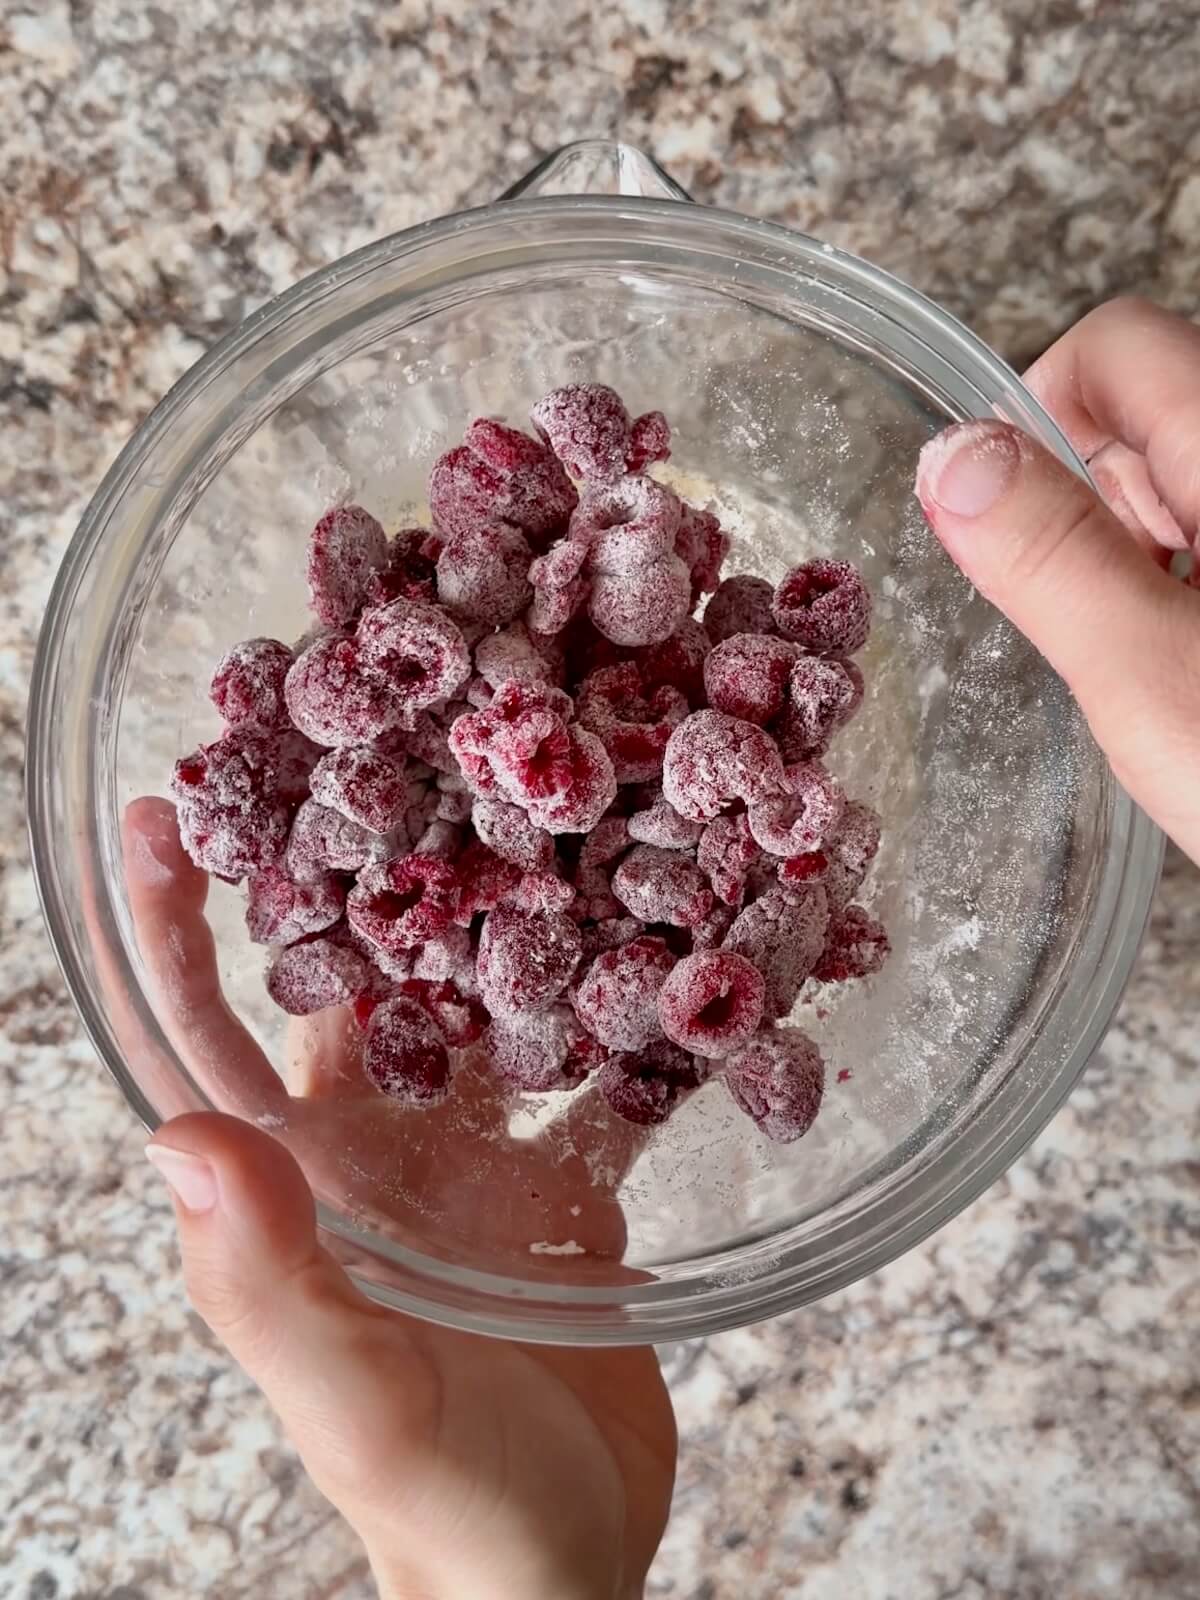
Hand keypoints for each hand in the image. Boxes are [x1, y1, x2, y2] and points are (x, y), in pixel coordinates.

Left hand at [126, 801, 675, 1599]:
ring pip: (473, 1013)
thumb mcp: (362, 1405)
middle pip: (341, 992)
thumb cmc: (451, 1510)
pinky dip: (625, 1019)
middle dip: (346, 877)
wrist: (568, 1574)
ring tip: (534, 809)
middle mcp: (371, 1159)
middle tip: (379, 751)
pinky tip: (674, 953)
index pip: (205, 1040)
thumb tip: (181, 1141)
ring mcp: (471, 1168)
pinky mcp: (565, 1188)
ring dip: (495, 925)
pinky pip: (591, 1076)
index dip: (172, 930)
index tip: (160, 810)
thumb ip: (273, 1288)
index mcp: (297, 1194)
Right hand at [915, 297, 1199, 864]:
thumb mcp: (1154, 676)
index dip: (1035, 418)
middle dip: (1102, 504)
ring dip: (1155, 553)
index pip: (1114, 347)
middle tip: (1121, 623)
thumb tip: (953, 458)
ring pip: (1196, 479)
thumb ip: (1048, 555)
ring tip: (1179, 662)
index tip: (1005, 524)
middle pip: (1158, 405)